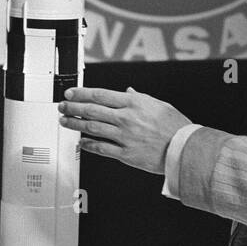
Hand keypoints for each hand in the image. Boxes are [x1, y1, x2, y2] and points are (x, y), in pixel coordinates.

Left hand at [58, 86, 191, 173]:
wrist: (184, 148)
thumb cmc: (175, 127)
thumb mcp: (159, 104)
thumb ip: (140, 98)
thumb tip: (128, 92)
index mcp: (133, 103)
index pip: (100, 95)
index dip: (81, 93)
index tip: (70, 93)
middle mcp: (126, 118)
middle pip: (92, 110)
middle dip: (73, 108)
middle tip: (63, 107)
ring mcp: (124, 136)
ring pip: (92, 128)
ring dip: (75, 124)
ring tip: (65, 122)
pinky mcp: (125, 153)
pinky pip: (101, 148)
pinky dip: (88, 145)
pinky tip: (81, 142)